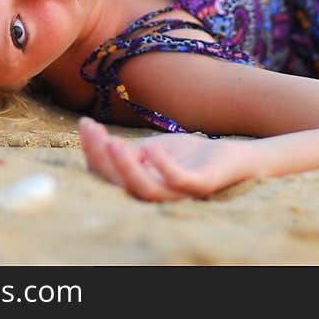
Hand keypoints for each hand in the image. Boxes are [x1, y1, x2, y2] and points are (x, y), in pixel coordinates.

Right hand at [79, 116, 258, 201]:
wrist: (234, 155)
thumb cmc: (191, 154)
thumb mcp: (154, 148)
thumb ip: (132, 151)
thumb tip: (102, 144)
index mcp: (143, 185)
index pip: (110, 175)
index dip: (93, 151)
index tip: (84, 123)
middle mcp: (158, 195)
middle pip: (122, 185)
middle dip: (102, 158)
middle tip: (93, 130)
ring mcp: (180, 194)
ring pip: (146, 191)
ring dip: (125, 168)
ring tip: (112, 143)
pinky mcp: (202, 186)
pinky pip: (179, 182)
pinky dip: (163, 166)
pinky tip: (151, 148)